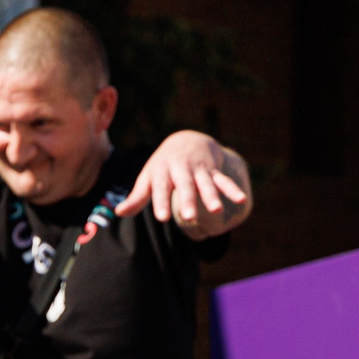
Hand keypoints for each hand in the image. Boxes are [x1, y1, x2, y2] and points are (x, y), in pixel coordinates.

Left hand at [113, 131, 249, 238]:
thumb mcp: (148, 179)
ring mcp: (198, 170)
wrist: (185, 140)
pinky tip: (241, 199)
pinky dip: (232, 189)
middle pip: (185, 186)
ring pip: (205, 183)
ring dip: (212, 196)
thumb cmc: (162, 166)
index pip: (161, 188)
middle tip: (188, 217)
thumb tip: (118, 214)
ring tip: (216, 210)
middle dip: (187, 200)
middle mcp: (181, 169)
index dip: (161, 202)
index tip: (162, 217)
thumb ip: (136, 198)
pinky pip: (223, 180)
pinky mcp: (212, 171)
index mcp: (162, 171)